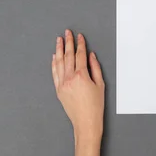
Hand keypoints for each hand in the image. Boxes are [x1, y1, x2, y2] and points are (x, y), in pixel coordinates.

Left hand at [52, 29, 104, 155]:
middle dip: (68, 42)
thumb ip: (95, 68)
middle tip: (67, 32)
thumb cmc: (96, 106)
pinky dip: (54, 63)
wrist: (86, 122)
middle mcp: (70, 78)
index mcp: (82, 76)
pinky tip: (55, 56)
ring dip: (59, 49)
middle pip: (68, 56)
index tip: (80, 36)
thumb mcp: (100, 85)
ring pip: (59, 62)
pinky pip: (54, 73)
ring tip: (59, 40)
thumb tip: (91, 56)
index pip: (80, 55)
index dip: (80, 44)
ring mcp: (62, 84)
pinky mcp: (58, 90)